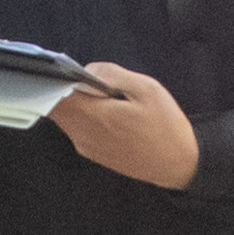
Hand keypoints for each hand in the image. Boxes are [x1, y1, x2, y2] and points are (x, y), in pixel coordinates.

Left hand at [51, 60, 200, 189]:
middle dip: (65, 89)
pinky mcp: (93, 153)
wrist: (177, 165)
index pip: (56, 93)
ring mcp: (86, 146)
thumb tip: (88, 70)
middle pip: (56, 106)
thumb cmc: (166, 127)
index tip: (67, 69)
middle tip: (88, 80)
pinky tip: (106, 113)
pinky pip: (76, 129)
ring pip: (65, 117)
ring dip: (75, 103)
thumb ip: (113, 75)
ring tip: (101, 96)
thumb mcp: (147, 89)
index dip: (58, 78)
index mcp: (94, 115)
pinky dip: (83, 116)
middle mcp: (83, 134)